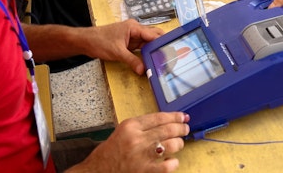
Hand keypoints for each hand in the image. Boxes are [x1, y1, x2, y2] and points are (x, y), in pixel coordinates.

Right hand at [69, 112, 189, 172]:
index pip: (159, 117)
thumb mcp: (123, 131)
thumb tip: (166, 122)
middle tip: (185, 128)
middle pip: (168, 129)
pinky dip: (173, 162)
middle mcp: (137, 139)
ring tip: (179, 143)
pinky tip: (172, 160)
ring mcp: (142, 156)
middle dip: (181, 128)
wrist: (97, 171)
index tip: (182, 116)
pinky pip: (168, 165)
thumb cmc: (110, 152)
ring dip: (179, 143)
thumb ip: (142, 126)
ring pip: (171, 145)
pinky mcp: (145, 171)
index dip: (175, 116)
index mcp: (130, 126)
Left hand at [82, 19, 164, 74]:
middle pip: (153, 36)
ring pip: (148, 42)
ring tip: (163, 60)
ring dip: (153, 50)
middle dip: (161, 45)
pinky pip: (141, 47)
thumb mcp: (117, 53)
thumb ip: (131, 61)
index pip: (153, 34)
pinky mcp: (129, 43)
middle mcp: (135, 30)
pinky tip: (151, 60)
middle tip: (169, 56)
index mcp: (134, 27)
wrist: (86, 41)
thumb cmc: (100, 42)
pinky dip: (146, 53)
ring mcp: (132, 36)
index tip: (170, 51)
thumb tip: (143, 70)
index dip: (162, 43)